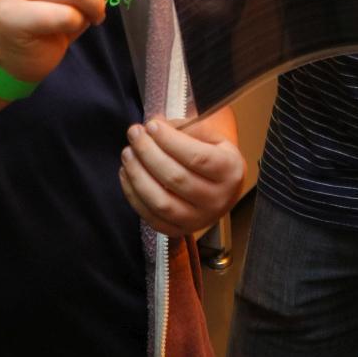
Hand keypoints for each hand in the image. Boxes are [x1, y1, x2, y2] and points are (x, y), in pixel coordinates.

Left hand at [118, 116, 244, 237]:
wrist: (224, 190)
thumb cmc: (216, 158)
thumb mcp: (214, 137)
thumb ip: (188, 128)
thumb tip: (156, 126)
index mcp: (230, 171)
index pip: (196, 157)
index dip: (169, 141)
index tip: (151, 126)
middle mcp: (217, 200)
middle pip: (176, 178)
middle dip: (148, 153)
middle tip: (134, 134)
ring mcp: (198, 219)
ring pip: (161, 201)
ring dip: (138, 175)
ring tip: (128, 153)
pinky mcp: (179, 231)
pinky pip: (150, 217)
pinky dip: (133, 194)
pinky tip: (127, 173)